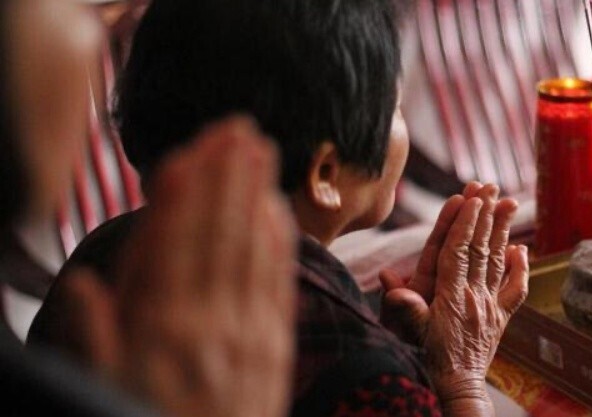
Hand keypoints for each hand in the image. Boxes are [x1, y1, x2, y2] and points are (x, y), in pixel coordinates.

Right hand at [62, 116, 296, 416]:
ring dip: (256, 197)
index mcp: (160, 331)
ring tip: (260, 150)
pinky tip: (280, 212)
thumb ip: (90, 339)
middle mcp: (208, 324)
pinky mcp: (275, 348)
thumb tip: (84, 282)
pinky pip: (279, 286)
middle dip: (227, 178)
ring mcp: (247, 334)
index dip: (182, 196)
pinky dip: (280, 244)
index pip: (173, 247)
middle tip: (237, 126)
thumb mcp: (101, 391)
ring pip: (252, 250)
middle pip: (218, 236)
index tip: (190, 151)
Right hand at [381, 183, 528, 415]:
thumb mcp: (413, 334)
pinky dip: (519, 268)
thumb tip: (390, 281)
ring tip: (510, 202)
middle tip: (491, 187)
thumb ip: (406, 308)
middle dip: (486, 216)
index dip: (465, 224)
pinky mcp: (500, 317)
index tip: (472, 199)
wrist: (458, 387)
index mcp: (451, 296)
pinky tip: (521, 249)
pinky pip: (514, 290)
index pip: (458, 252)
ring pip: (498, 262)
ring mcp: (490, 306)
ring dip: (503, 230)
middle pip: (481, 249)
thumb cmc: (431, 360)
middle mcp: (474, 296)